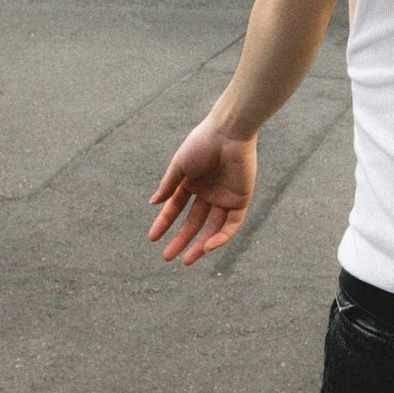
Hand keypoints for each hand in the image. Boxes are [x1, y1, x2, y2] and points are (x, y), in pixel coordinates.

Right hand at [148, 119, 256, 266]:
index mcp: (193, 181)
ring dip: (201, 245)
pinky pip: (232, 224)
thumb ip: (169, 185)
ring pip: (213, 227)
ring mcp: (225, 196)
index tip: (152, 238)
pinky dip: (221, 237)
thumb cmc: (203, 143)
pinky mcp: (241, 199)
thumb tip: (153, 203)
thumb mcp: (180, 165)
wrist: (229, 132)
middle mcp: (209, 190)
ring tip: (186, 260)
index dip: (165, 222)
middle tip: (167, 258)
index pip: (177, 207)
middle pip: (194, 221)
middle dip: (181, 239)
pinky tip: (208, 247)